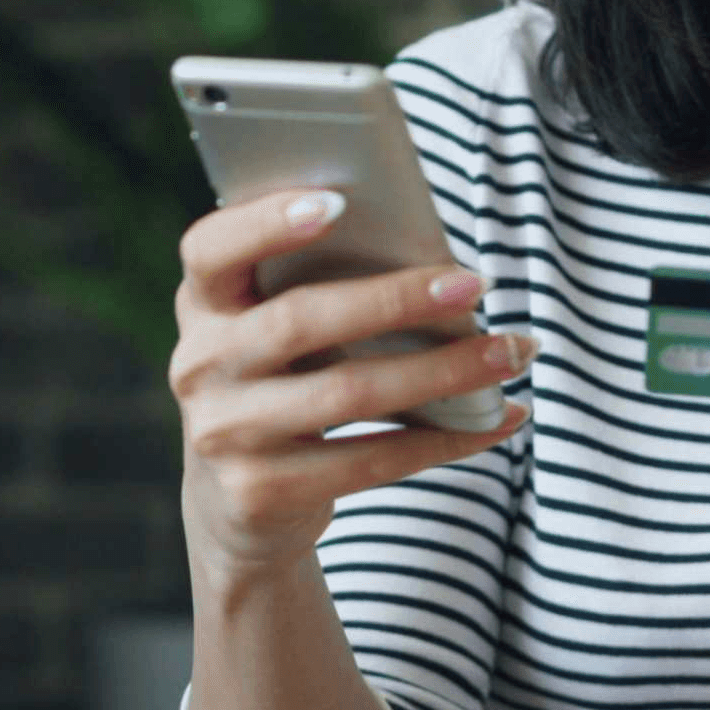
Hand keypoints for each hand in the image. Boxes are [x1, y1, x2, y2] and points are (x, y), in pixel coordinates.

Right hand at [170, 188, 531, 579]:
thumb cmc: (281, 386)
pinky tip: (497, 418)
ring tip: (511, 353)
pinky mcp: (261, 492)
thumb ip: (315, 291)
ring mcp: (224, 434)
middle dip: (396, 299)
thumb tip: (434, 264)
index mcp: (202, 304)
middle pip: (300, 321)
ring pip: (349, 393)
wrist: (235, 507)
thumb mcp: (273, 334)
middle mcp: (199, 366)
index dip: (265, 223)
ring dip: (444, 371)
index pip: (209, 250)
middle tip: (474, 285)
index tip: (338, 203)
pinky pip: (371, 461)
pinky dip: (447, 439)